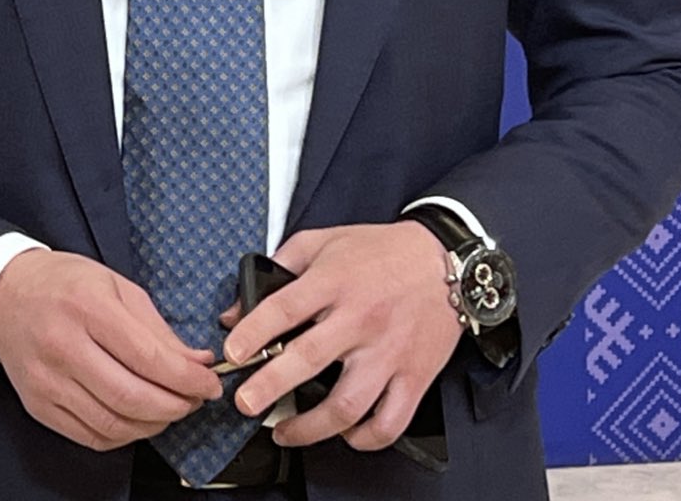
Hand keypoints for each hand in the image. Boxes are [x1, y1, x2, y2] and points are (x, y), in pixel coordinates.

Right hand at [0, 249, 223, 451]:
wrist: (3, 294)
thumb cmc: (62, 284)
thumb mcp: (116, 286)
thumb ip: (158, 329)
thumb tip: (197, 363)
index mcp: (87, 307)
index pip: (147, 357)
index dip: (187, 379)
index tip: (209, 384)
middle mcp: (63, 346)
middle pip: (132, 397)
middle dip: (176, 406)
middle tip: (194, 400)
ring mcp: (47, 380)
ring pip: (114, 424)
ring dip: (153, 424)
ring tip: (169, 409)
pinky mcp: (38, 405)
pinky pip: (91, 436)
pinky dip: (124, 435)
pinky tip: (137, 419)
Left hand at [219, 222, 460, 451]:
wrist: (448, 263)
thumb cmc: (382, 253)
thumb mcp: (324, 242)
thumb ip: (278, 268)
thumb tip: (237, 310)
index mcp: (334, 282)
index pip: (284, 308)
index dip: (253, 332)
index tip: (232, 351)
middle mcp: (361, 319)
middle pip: (309, 360)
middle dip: (270, 386)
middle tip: (246, 404)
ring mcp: (389, 352)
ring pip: (348, 403)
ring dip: (311, 427)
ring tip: (285, 432)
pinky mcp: (415, 376)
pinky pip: (390, 421)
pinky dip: (365, 438)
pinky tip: (343, 435)